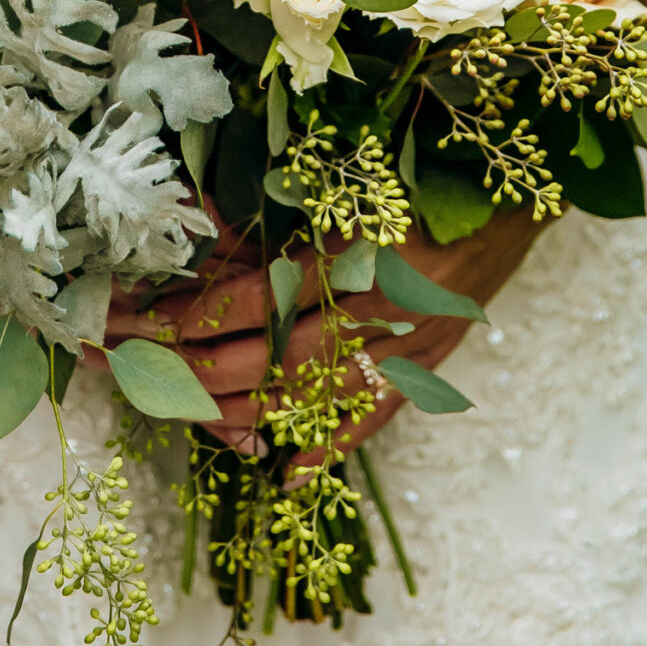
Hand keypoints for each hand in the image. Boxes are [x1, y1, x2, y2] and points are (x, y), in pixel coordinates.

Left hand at [89, 205, 541, 456]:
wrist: (513, 198)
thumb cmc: (424, 175)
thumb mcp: (344, 181)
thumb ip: (276, 211)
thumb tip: (200, 222)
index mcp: (344, 261)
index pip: (243, 302)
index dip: (184, 315)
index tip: (134, 320)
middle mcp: (367, 318)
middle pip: (260, 361)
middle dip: (188, 369)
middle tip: (133, 370)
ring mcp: (397, 354)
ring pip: (302, 400)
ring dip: (237, 411)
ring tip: (183, 413)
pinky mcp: (422, 372)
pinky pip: (368, 422)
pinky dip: (325, 449)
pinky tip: (285, 470)